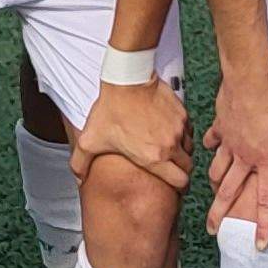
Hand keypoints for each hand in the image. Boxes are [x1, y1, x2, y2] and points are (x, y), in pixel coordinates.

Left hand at [72, 75, 191, 201]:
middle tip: (172, 168)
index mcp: (154, 158)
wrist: (127, 79)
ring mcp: (178, 128)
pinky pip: (187, 129)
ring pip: (189, 147)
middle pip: (188, 167)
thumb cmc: (111, 109)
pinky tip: (167, 130)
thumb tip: (78, 179)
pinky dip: (181, 133)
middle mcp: (170, 145)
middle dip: (182, 170)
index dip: (179, 187)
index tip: (175, 185)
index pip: (181, 182)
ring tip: (169, 149)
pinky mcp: (181, 113)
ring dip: (181, 151)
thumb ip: (81, 163)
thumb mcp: (91, 139)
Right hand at [202, 67, 267, 245]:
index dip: (265, 224)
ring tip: (213, 192)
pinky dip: (211, 146)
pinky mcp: (220, 127)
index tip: (260, 244)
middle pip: (229, 193)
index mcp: (266, 160)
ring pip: (217, 169)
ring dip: (215, 183)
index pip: (266, 200)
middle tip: (212, 230)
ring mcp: (229, 143)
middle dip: (219, 214)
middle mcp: (245, 157)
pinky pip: (212, 141)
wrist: (248, 76)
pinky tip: (210, 147)